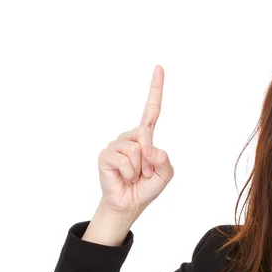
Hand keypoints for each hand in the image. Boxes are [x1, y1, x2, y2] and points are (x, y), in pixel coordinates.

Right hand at [97, 65, 173, 215]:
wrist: (129, 204)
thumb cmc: (146, 187)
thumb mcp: (165, 174)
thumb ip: (165, 161)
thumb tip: (150, 148)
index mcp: (146, 137)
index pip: (151, 110)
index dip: (155, 89)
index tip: (159, 67)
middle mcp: (130, 137)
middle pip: (146, 136)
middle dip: (151, 159)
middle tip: (144, 173)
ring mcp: (116, 144)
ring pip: (136, 150)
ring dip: (139, 169)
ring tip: (134, 176)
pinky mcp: (105, 155)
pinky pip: (124, 160)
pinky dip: (129, 173)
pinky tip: (124, 177)